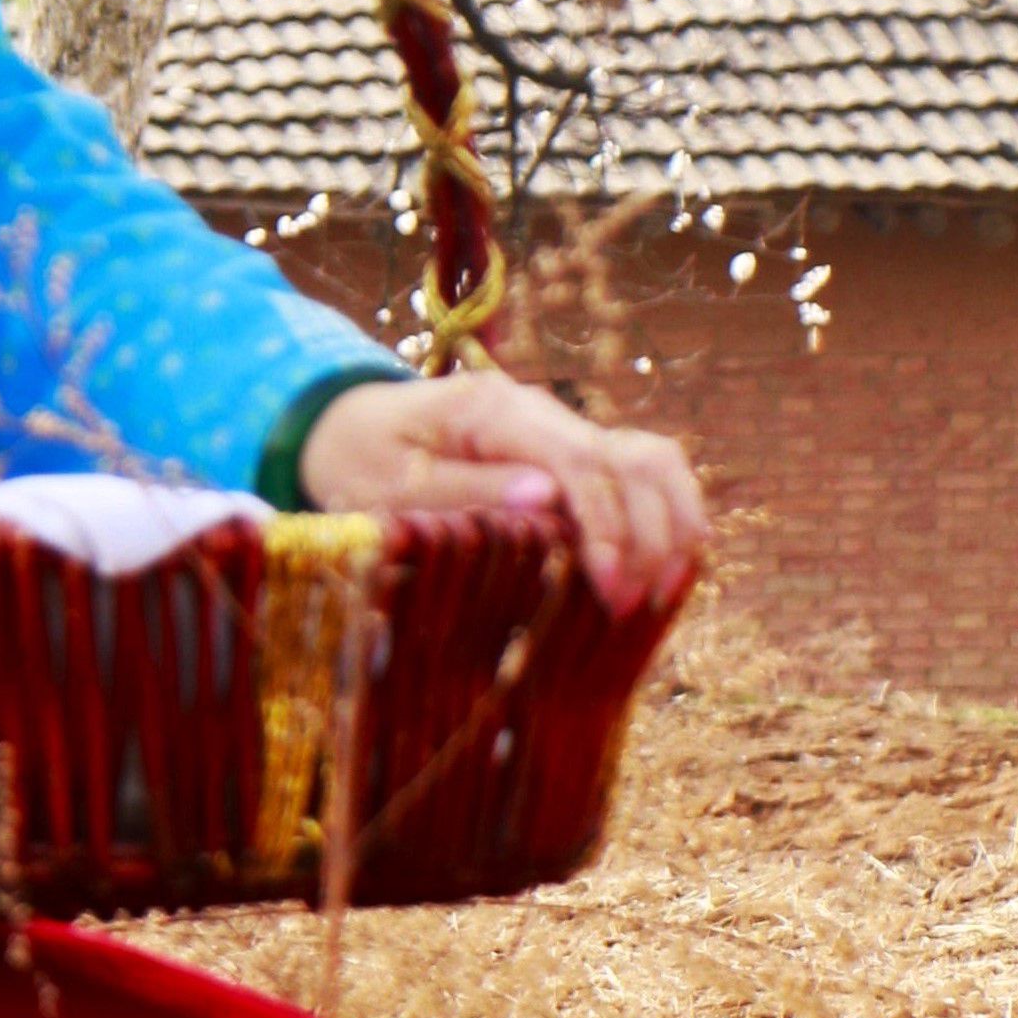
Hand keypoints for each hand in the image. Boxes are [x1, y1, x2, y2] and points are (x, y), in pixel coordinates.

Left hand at [297, 363, 706, 616]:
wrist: (346, 423)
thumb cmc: (360, 459)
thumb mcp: (390, 485)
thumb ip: (467, 491)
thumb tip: (547, 499)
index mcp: (495, 411)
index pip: (581, 462)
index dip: (607, 528)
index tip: (610, 590)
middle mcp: (541, 410)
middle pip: (632, 460)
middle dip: (647, 536)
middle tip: (632, 608)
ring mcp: (560, 427)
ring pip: (652, 459)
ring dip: (672, 522)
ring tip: (667, 591)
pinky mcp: (568, 450)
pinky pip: (638, 471)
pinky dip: (665, 512)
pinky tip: (669, 565)